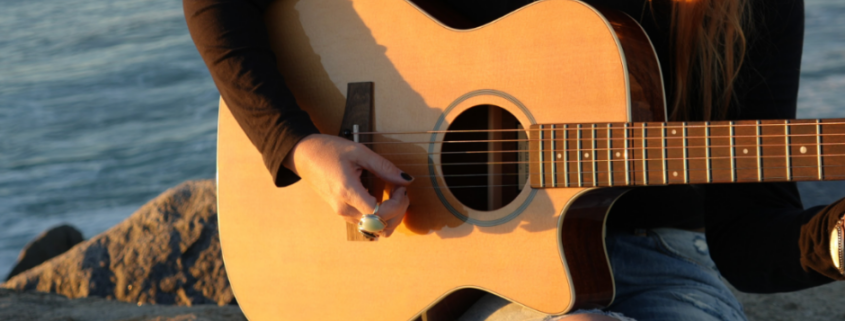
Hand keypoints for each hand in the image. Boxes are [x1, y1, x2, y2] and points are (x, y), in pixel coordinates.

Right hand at [283, 134, 412, 236]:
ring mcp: (342, 214)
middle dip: (398, 211)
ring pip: (375, 229)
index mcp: (347, 192)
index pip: (379, 214)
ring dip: (390, 215)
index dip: (397, 204)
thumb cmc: (329, 150)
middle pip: (380, 226)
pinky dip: (380, 215)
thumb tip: (407, 180)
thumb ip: (384, 167)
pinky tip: (382, 198)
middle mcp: (344, 209)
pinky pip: (367, 223)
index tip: (401, 187)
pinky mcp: (342, 213)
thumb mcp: (359, 152)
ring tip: (393, 194)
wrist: (303, 156)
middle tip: (401, 190)